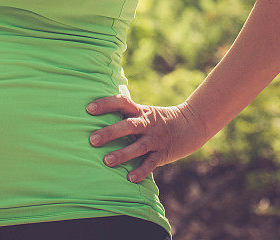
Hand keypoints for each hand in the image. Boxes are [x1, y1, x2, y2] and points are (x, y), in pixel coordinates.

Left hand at [86, 94, 207, 183]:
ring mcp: (155, 139)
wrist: (190, 124)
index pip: (121, 102)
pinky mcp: (163, 153)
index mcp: (140, 111)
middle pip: (128, 126)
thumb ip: (126, 113)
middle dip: (110, 132)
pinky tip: (130, 178)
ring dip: (122, 154)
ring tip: (106, 161)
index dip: (105, 104)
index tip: (89, 109)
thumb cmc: (158, 119)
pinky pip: (151, 163)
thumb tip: (98, 115)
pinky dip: (141, 170)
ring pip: (138, 146)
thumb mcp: (144, 111)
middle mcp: (147, 123)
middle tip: (92, 139)